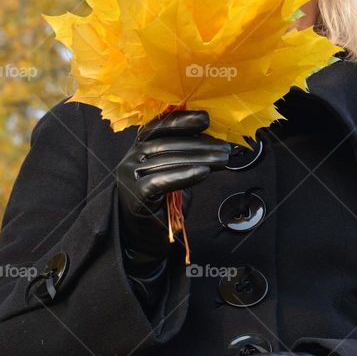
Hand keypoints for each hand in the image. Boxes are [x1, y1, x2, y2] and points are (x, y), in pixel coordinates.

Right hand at [115, 110, 229, 262]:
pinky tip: (203, 173)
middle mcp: (131, 157)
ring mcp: (130, 175)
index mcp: (140, 147)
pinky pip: (160, 181)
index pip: (159, 126)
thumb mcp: (174, 172)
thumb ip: (185, 155)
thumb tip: (215, 142)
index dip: (183, 120)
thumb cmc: (162, 202)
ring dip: (199, 158)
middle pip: (167, 143)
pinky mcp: (135, 195)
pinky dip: (184, 175)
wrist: (143, 236)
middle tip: (225, 149)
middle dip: (200, 144)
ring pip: (167, 160)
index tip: (206, 119)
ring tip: (222, 161)